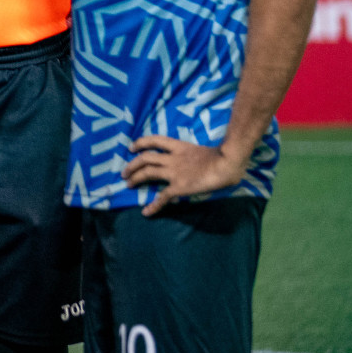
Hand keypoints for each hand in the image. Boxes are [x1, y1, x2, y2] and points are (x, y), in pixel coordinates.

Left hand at [123, 136, 248, 215]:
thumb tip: (200, 164)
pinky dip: (153, 205)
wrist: (227, 163)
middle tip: (124, 173)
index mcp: (180, 147)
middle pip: (145, 157)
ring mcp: (174, 172)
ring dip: (135, 178)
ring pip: (147, 172)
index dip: (141, 143)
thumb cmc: (224, 156)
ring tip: (128, 184)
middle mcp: (172, 158)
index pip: (155, 140)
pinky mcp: (179, 186)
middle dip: (132, 165)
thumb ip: (196, 157)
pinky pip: (162, 197)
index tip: (132, 147)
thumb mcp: (204, 151)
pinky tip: (146, 212)